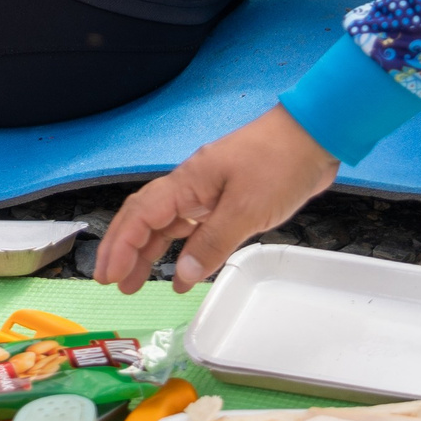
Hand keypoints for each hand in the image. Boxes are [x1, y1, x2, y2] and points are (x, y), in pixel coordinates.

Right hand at [90, 106, 339, 293]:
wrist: (313, 137)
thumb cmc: (278, 165)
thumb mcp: (245, 209)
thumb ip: (212, 243)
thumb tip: (181, 275)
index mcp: (187, 183)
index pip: (141, 215)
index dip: (120, 246)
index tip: (108, 275)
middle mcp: (190, 187)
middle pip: (145, 219)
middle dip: (124, 249)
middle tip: (112, 282)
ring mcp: (208, 192)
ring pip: (167, 225)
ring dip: (148, 252)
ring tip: (134, 282)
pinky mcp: (227, 200)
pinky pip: (193, 228)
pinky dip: (182, 250)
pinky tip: (181, 272)